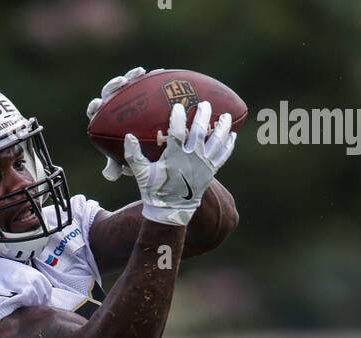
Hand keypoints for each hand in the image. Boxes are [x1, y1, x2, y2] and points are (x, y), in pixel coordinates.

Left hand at [86, 67, 148, 181]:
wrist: (147, 144)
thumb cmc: (130, 152)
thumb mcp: (123, 160)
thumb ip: (115, 166)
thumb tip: (109, 175)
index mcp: (103, 119)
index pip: (94, 109)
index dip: (95, 106)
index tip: (98, 104)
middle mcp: (112, 105)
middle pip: (109, 92)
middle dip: (114, 85)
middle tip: (122, 83)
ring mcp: (126, 96)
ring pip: (126, 82)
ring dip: (132, 76)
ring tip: (140, 72)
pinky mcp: (139, 90)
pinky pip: (144, 82)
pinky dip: (151, 77)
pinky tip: (161, 72)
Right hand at [124, 100, 235, 225]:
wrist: (171, 211)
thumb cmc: (155, 190)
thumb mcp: (142, 174)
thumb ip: (134, 155)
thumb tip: (128, 136)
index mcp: (174, 158)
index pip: (176, 133)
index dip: (178, 118)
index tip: (178, 106)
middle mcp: (191, 160)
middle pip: (200, 132)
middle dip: (203, 116)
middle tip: (205, 104)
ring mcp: (203, 166)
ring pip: (216, 142)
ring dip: (222, 128)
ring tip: (226, 116)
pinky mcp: (211, 173)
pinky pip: (223, 156)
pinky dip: (228, 145)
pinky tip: (232, 135)